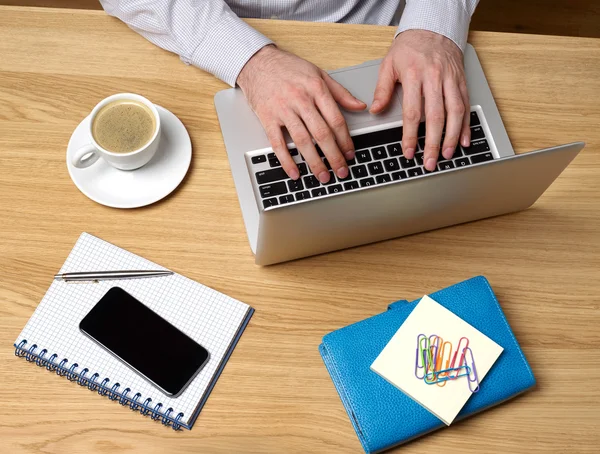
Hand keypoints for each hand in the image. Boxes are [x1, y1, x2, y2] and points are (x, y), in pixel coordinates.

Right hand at [237, 45, 365, 182]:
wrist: (256, 62)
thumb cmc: (287, 68)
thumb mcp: (318, 74)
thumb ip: (340, 93)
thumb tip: (360, 106)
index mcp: (316, 89)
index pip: (336, 120)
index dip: (345, 140)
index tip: (350, 154)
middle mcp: (300, 100)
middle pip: (321, 134)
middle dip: (334, 156)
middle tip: (341, 171)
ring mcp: (283, 110)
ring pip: (302, 141)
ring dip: (314, 162)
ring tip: (323, 176)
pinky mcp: (267, 118)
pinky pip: (278, 143)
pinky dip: (286, 160)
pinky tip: (295, 172)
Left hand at [371, 30, 470, 170]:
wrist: (433, 28)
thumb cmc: (409, 48)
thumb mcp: (389, 64)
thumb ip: (382, 89)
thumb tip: (375, 110)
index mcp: (414, 76)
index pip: (412, 112)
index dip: (411, 135)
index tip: (409, 151)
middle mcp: (435, 78)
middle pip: (436, 116)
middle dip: (434, 143)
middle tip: (430, 162)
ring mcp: (451, 80)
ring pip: (455, 112)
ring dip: (452, 137)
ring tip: (447, 155)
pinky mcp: (461, 81)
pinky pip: (466, 105)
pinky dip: (466, 125)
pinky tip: (464, 140)